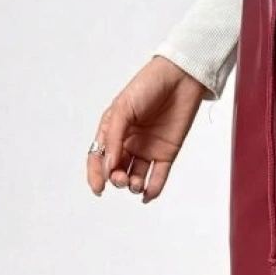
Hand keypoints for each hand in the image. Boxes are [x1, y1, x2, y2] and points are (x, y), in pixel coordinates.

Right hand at [87, 56, 212, 203]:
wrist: (179, 79)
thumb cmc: (147, 86)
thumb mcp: (122, 109)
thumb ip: (114, 138)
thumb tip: (108, 167)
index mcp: (112, 130)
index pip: (99, 157)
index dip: (96, 174)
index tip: (99, 188)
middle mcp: (128, 142)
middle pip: (117, 170)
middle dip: (116, 179)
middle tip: (121, 179)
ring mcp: (147, 149)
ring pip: (136, 176)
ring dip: (133, 185)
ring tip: (135, 183)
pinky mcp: (166, 153)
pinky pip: (158, 176)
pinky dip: (153, 189)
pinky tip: (147, 195)